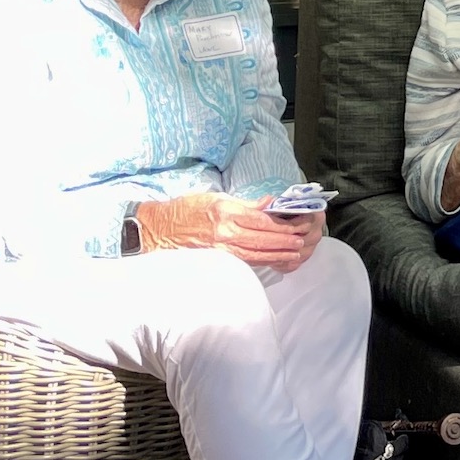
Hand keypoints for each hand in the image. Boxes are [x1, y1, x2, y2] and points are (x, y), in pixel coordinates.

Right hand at [135, 193, 316, 270]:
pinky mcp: (217, 258)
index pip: (261, 220)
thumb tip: (269, 204)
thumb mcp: (215, 198)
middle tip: (301, 242)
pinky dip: (261, 261)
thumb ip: (245, 203)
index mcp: (225, 213)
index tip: (297, 224)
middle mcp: (224, 232)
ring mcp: (220, 248)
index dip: (281, 224)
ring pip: (255, 253)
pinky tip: (274, 261)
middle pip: (261, 239)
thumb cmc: (186, 209)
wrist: (158, 228)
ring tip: (294, 254)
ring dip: (276, 254)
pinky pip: (244, 260)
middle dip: (284, 241)